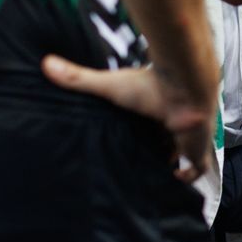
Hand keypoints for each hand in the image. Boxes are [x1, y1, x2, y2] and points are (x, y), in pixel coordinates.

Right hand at [42, 55, 212, 181]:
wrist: (185, 87)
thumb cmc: (150, 84)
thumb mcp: (110, 85)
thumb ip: (79, 78)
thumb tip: (44, 64)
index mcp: (155, 105)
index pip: (148, 120)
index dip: (141, 130)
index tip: (128, 138)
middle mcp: (172, 120)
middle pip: (164, 138)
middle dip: (155, 148)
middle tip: (135, 161)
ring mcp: (187, 135)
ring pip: (181, 151)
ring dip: (171, 160)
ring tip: (151, 173)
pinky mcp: (197, 149)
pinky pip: (197, 168)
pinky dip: (188, 175)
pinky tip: (174, 178)